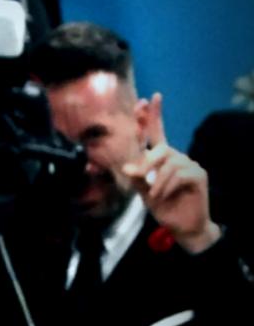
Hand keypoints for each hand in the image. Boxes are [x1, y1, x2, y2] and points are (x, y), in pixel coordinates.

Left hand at [122, 92, 219, 252]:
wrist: (181, 226)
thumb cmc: (162, 206)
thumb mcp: (142, 191)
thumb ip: (135, 177)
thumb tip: (125, 167)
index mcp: (162, 158)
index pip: (157, 132)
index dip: (152, 117)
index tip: (147, 99)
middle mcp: (177, 157)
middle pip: (161, 148)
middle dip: (146, 162)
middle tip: (137, 177)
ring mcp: (190, 165)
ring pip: (169, 163)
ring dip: (156, 182)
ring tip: (154, 196)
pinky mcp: (199, 175)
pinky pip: (179, 174)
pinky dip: (166, 186)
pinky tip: (165, 196)